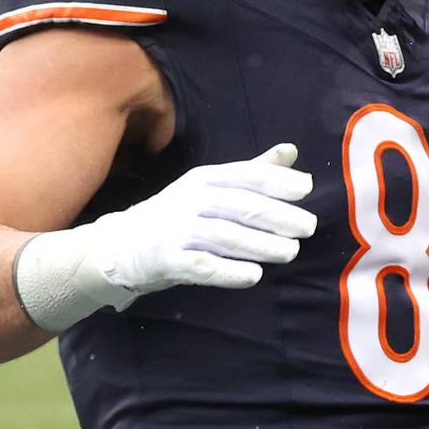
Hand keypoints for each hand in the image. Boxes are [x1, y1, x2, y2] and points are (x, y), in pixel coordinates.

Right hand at [14, 144, 316, 330]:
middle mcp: (192, 199)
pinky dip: (230, 272)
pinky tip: (254, 276)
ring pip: (227, 236)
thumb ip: (253, 171)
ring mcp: (178, 229)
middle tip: (308, 227)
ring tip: (289, 252)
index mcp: (205, 179)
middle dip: (279, 216)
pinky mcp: (167, 259)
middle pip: (242, 206)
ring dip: (262, 246)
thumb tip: (293, 152)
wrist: (120, 246)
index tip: (306, 189)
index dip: (277, 181)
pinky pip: (204, 266)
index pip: (246, 175)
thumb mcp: (211, 187)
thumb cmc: (178, 215)